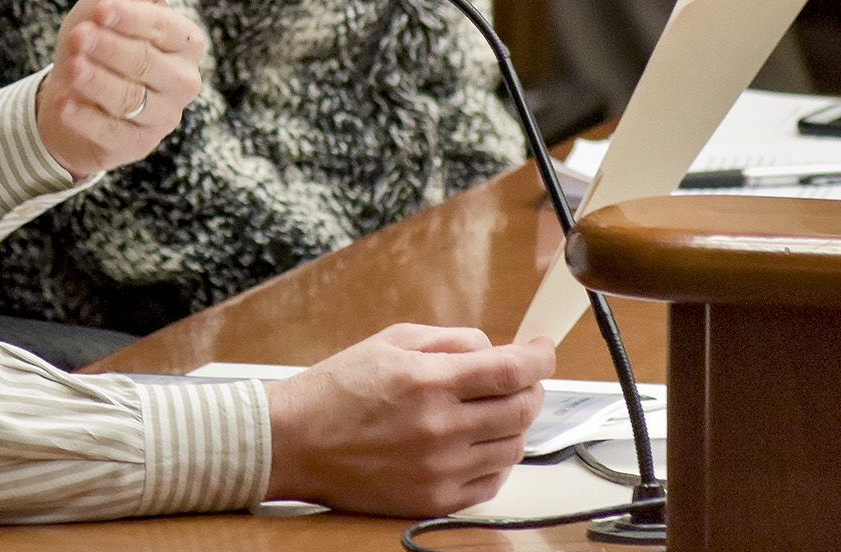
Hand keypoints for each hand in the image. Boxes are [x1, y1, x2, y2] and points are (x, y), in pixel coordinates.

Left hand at [35, 0, 230, 179]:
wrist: (69, 85)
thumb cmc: (103, 30)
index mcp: (186, 41)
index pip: (169, 31)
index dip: (135, 20)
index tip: (102, 8)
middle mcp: (181, 80)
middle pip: (150, 66)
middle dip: (111, 50)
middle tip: (79, 35)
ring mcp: (160, 117)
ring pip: (132, 100)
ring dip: (97, 82)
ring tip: (71, 66)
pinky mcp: (135, 145)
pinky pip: (113, 133)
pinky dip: (85, 117)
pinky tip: (64, 102)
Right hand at [263, 324, 553, 516]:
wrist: (296, 442)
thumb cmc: (338, 390)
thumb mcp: (391, 341)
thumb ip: (450, 341)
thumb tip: (495, 349)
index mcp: (428, 381)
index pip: (510, 370)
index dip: (539, 357)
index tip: (544, 350)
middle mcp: (439, 428)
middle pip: (522, 409)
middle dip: (530, 388)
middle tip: (518, 379)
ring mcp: (439, 468)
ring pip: (513, 447)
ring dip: (514, 423)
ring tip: (491, 410)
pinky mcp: (435, 499)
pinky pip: (492, 482)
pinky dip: (496, 459)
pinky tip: (477, 442)